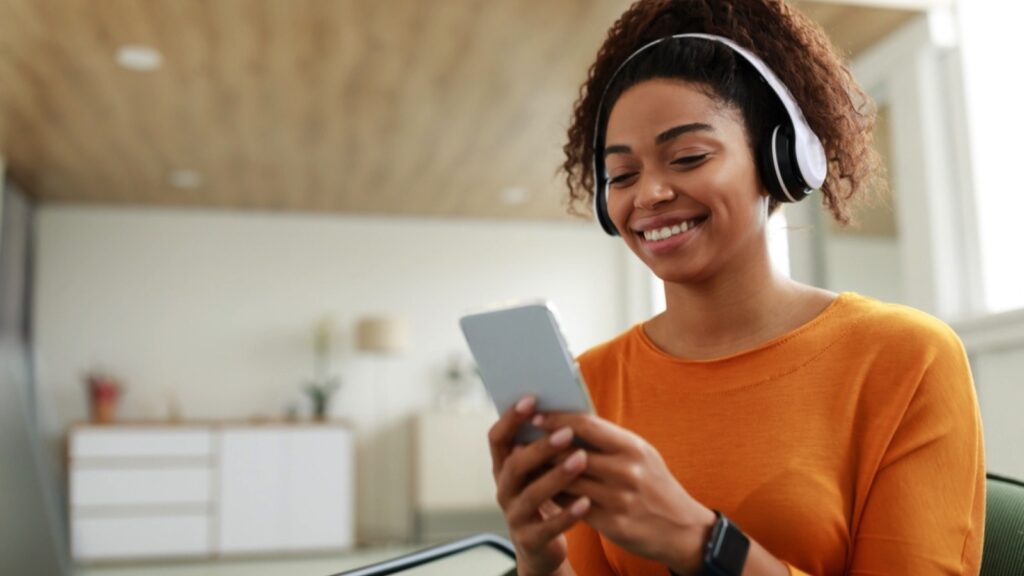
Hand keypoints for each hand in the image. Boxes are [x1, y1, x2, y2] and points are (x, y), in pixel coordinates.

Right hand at [488, 397, 590, 575]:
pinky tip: (586, 502)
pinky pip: (548, 527)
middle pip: (515, 465)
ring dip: (557, 476)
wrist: (542, 546)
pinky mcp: (530, 540)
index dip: (510, 418)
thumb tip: (569, 410)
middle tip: (567, 433)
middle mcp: (504, 489)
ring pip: (531, 495)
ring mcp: (514, 516)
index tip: (531, 400)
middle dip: (540, 448)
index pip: (497, 438)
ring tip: (582, 460)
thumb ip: (547, 446)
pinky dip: (567, 514)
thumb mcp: (541, 471)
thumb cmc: (547, 496)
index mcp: (504, 467)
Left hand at [534, 413, 715, 574]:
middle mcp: (627, 471)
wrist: (684, 530)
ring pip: (568, 481)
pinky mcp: (613, 524)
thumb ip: (609, 440)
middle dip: (543, 447)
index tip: (535, 417)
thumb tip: (568, 422)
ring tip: (527, 465)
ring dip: (544, 473)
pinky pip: (573, 506)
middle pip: (571, 453)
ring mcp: (620, 499)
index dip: (556, 419)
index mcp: (633, 447)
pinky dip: (556, 497)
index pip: (586, 425)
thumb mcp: (641, 455)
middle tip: (521, 441)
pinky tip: (544, 491)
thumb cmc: (655, 485)